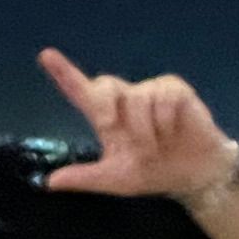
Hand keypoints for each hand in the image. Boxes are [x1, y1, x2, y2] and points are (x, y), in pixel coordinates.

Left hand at [39, 51, 238, 198]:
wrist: (193, 178)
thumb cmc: (153, 173)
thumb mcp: (116, 180)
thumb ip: (85, 178)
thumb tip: (49, 182)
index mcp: (106, 118)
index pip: (81, 91)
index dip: (63, 72)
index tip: (46, 55)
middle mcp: (125, 100)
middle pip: (105, 84)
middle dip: (105, 104)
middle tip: (111, 126)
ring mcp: (151, 91)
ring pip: (137, 98)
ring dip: (145, 129)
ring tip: (156, 146)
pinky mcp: (175, 90)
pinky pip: (163, 97)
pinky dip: (165, 120)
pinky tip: (173, 132)